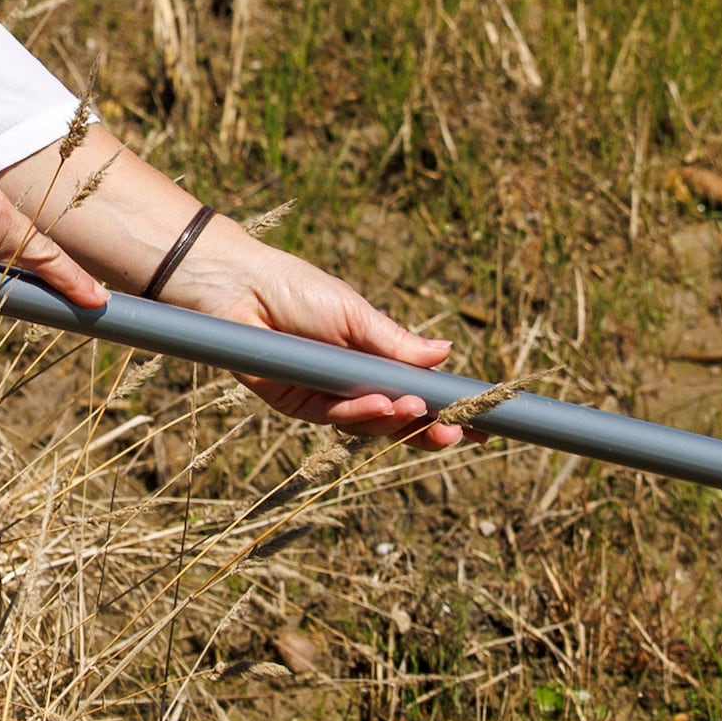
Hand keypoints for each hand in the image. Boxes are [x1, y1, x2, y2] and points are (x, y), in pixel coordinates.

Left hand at [168, 221, 470, 445]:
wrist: (239, 288)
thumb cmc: (295, 289)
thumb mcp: (354, 314)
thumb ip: (395, 343)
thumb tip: (444, 355)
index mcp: (372, 358)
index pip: (416, 390)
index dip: (446, 408)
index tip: (482, 421)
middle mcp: (352, 382)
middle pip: (398, 419)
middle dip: (429, 429)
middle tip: (457, 433)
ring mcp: (326, 397)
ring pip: (370, 425)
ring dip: (397, 422)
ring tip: (419, 412)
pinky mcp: (297, 405)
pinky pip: (333, 419)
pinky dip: (359, 414)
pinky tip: (382, 405)